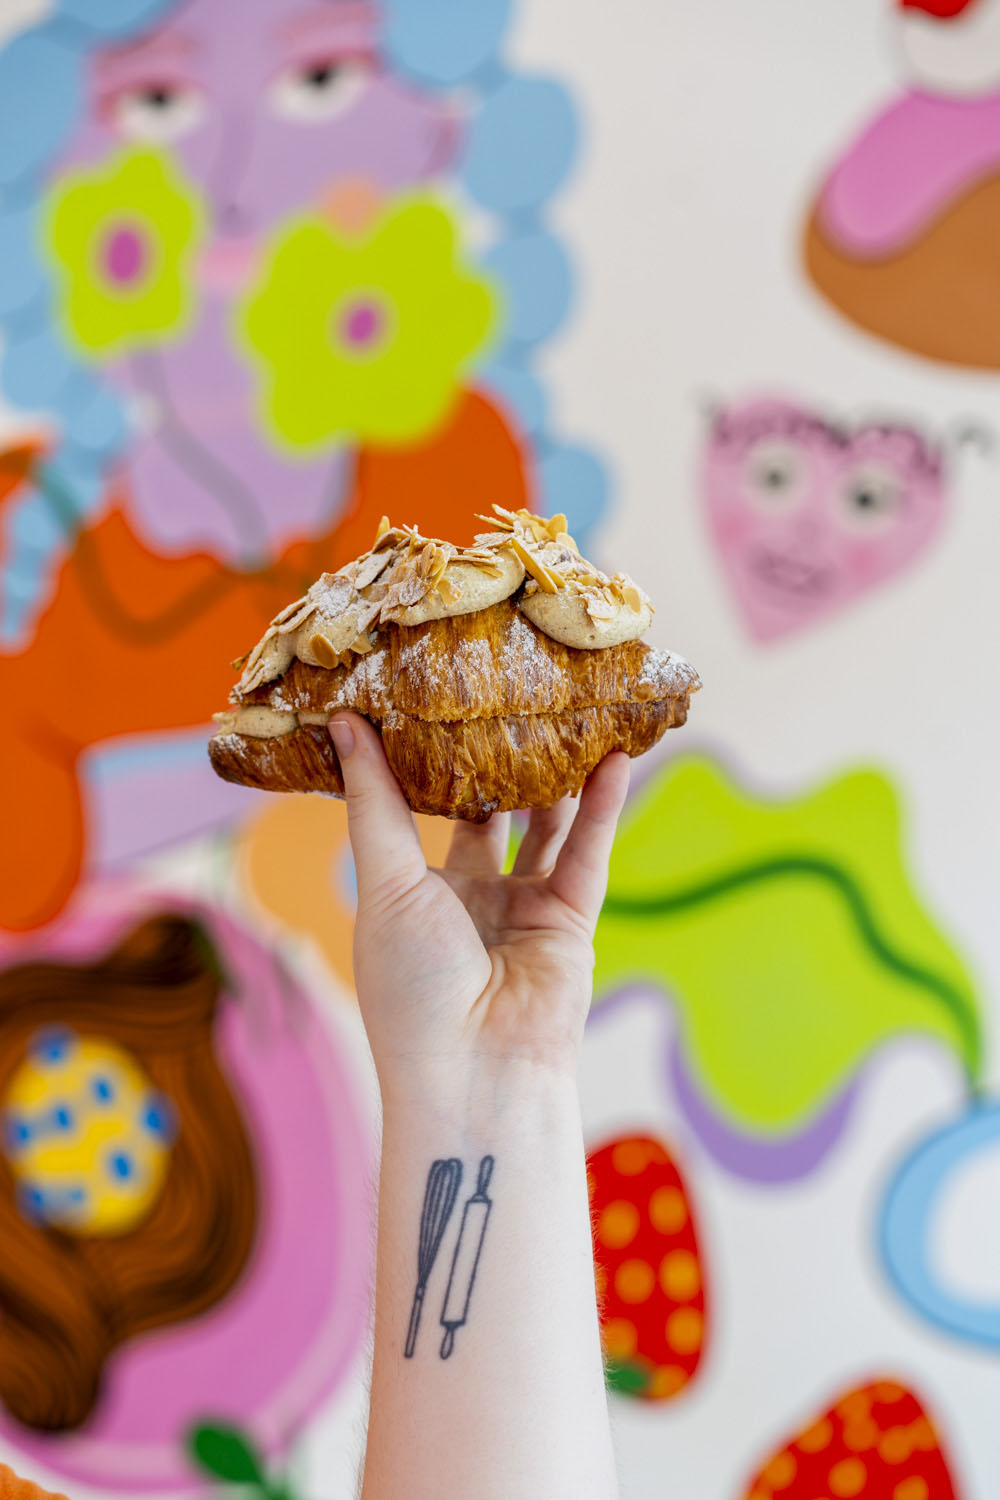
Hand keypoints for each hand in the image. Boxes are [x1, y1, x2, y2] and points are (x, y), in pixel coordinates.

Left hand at [328, 713, 629, 1090]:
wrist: (474, 1074)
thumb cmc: (411, 989)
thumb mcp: (385, 885)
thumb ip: (376, 804)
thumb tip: (345, 725)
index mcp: (414, 894)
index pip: (418, 810)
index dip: (422, 759)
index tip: (422, 697)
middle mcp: (470, 898)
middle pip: (489, 811)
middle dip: (496, 760)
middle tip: (504, 692)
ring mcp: (524, 908)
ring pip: (545, 825)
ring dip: (555, 774)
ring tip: (564, 709)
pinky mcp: (571, 919)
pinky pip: (587, 851)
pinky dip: (601, 807)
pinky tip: (612, 757)